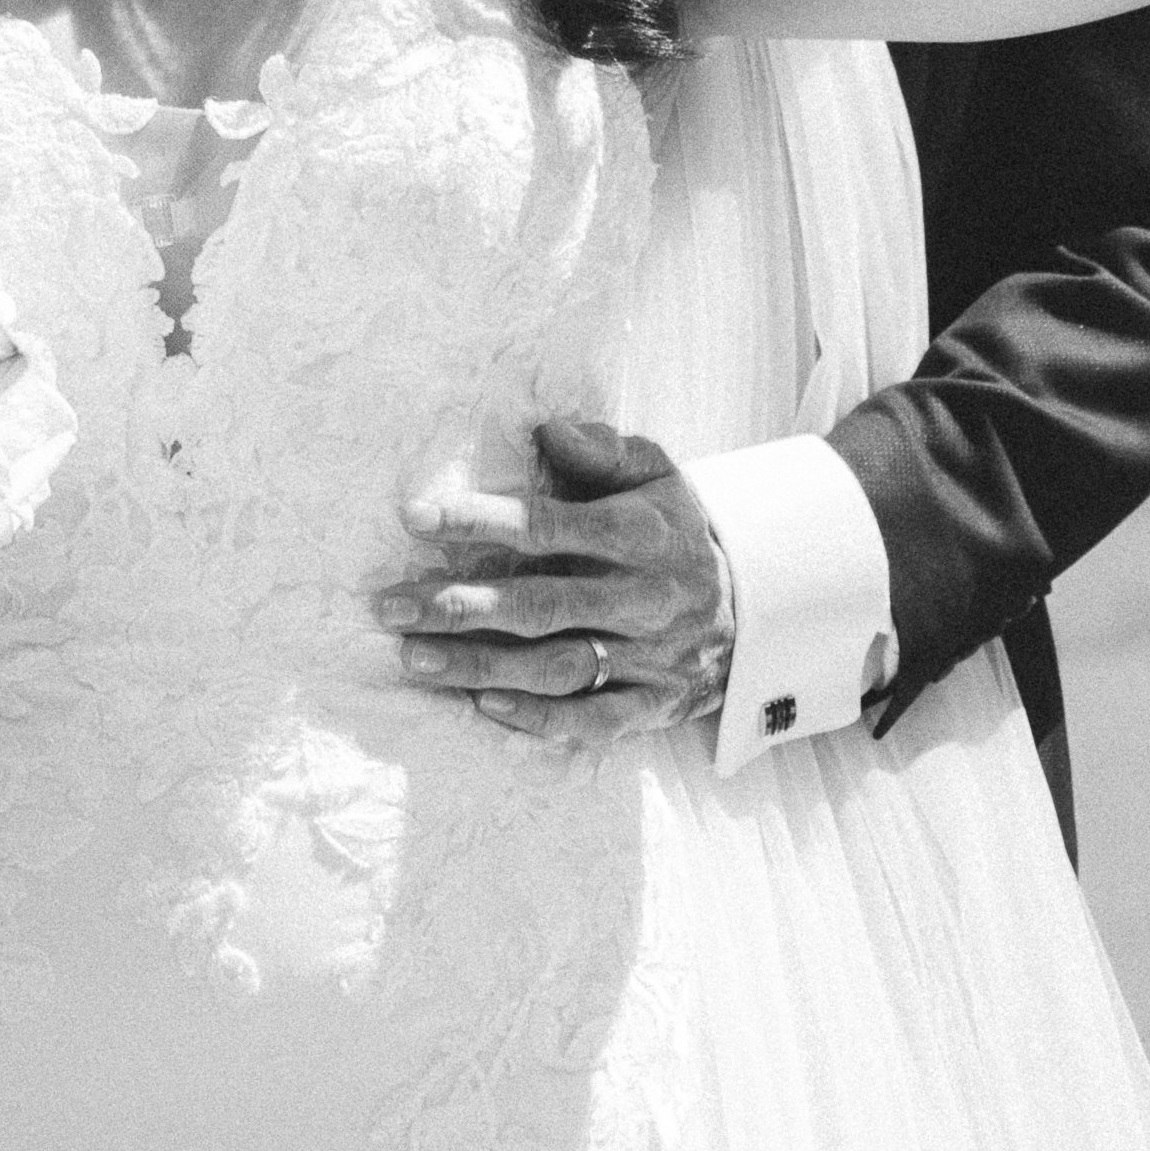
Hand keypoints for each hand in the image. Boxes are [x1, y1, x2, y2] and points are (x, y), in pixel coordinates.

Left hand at [373, 417, 734, 745]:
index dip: (481, 522)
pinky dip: (542, 721)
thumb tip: (546, 428)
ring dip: (482, 667)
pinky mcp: (655, 704)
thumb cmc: (675, 528)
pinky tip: (485, 708)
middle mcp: (642, 598)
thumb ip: (601, 451)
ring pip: (558, 668)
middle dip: (461, 607)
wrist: (758, 607)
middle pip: (542, 607)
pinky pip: (596, 722)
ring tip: (415, 657)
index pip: (549, 527)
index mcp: (639, 533)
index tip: (415, 519)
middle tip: (391, 606)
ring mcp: (650, 656)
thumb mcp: (656, 473)